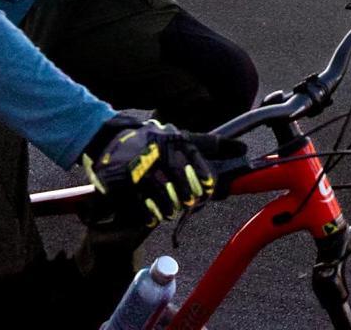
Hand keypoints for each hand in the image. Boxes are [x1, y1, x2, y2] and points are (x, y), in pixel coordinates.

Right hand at [81, 116, 245, 225]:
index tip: (206, 190)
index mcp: (179, 144)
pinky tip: (154, 210)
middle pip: (189, 193)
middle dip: (189, 199)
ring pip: (171, 203)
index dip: (207, 186)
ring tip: (168, 202)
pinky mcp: (131, 187)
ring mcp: (147, 173)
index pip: (204, 174)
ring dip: (172, 207)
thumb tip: (242, 148)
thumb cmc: (151, 139)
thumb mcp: (181, 136)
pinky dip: (155, 214)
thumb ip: (211, 144)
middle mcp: (165, 157)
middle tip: (186, 199)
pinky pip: (151, 209)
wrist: (109, 140)